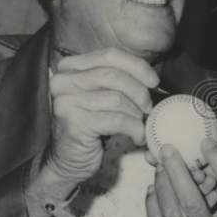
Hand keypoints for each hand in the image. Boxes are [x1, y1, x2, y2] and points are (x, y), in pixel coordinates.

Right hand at [32, 47, 158, 198]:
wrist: (68, 161)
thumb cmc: (91, 126)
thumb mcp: (101, 95)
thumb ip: (117, 79)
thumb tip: (151, 76)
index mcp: (70, 68)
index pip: (110, 55)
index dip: (137, 66)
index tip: (154, 81)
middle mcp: (63, 82)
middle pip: (113, 75)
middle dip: (139, 91)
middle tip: (148, 107)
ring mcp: (66, 102)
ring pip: (116, 98)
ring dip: (136, 113)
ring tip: (140, 123)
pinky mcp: (74, 124)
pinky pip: (116, 120)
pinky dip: (134, 128)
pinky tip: (137, 137)